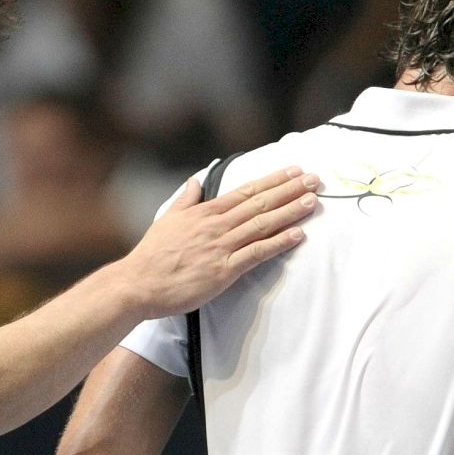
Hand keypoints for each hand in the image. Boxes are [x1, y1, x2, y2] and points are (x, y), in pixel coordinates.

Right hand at [119, 167, 318, 317]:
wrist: (139, 283)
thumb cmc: (152, 255)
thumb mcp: (168, 219)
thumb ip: (186, 199)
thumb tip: (194, 182)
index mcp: (205, 212)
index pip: (246, 191)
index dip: (273, 180)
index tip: (294, 171)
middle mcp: (217, 225)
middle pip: (260, 203)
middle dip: (290, 190)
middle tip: (314, 180)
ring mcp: (222, 247)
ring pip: (262, 224)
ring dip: (290, 211)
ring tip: (312, 201)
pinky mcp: (224, 270)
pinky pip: (256, 254)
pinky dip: (278, 243)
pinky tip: (296, 235)